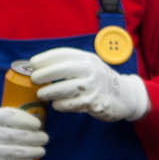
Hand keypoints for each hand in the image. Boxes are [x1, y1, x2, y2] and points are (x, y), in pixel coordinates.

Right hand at [0, 106, 47, 159]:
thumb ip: (6, 118)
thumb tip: (35, 120)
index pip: (9, 116)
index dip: (27, 120)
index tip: (38, 124)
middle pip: (15, 136)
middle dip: (35, 137)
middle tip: (44, 138)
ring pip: (14, 152)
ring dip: (32, 151)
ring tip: (41, 150)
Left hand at [26, 47, 149, 122]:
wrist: (125, 96)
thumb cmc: (99, 80)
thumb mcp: (89, 65)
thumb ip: (70, 64)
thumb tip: (39, 67)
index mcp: (88, 59)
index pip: (63, 54)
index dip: (45, 58)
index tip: (33, 63)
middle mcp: (92, 70)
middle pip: (62, 70)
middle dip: (44, 74)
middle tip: (34, 79)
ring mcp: (94, 87)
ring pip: (65, 89)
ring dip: (49, 92)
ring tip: (41, 94)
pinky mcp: (94, 103)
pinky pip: (71, 104)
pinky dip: (60, 105)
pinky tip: (56, 104)